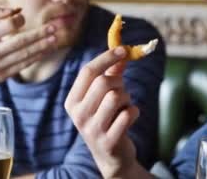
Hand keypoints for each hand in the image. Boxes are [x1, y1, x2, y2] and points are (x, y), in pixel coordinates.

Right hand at [0, 6, 56, 93]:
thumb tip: (14, 9)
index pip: (7, 27)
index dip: (19, 20)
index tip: (24, 18)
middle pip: (20, 42)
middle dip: (39, 34)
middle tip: (54, 27)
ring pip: (24, 55)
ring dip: (42, 46)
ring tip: (54, 38)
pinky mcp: (1, 77)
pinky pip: (23, 65)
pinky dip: (36, 57)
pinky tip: (45, 50)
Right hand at [65, 47, 148, 178]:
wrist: (110, 156)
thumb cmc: (107, 118)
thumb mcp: (103, 96)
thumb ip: (111, 73)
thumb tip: (123, 51)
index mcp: (72, 101)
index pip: (87, 71)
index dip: (107, 58)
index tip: (123, 49)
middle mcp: (78, 115)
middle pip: (103, 82)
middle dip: (119, 82)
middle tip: (122, 90)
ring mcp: (92, 130)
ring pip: (116, 96)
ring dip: (127, 98)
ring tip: (124, 106)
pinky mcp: (108, 141)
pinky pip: (127, 114)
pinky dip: (134, 111)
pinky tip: (129, 118)